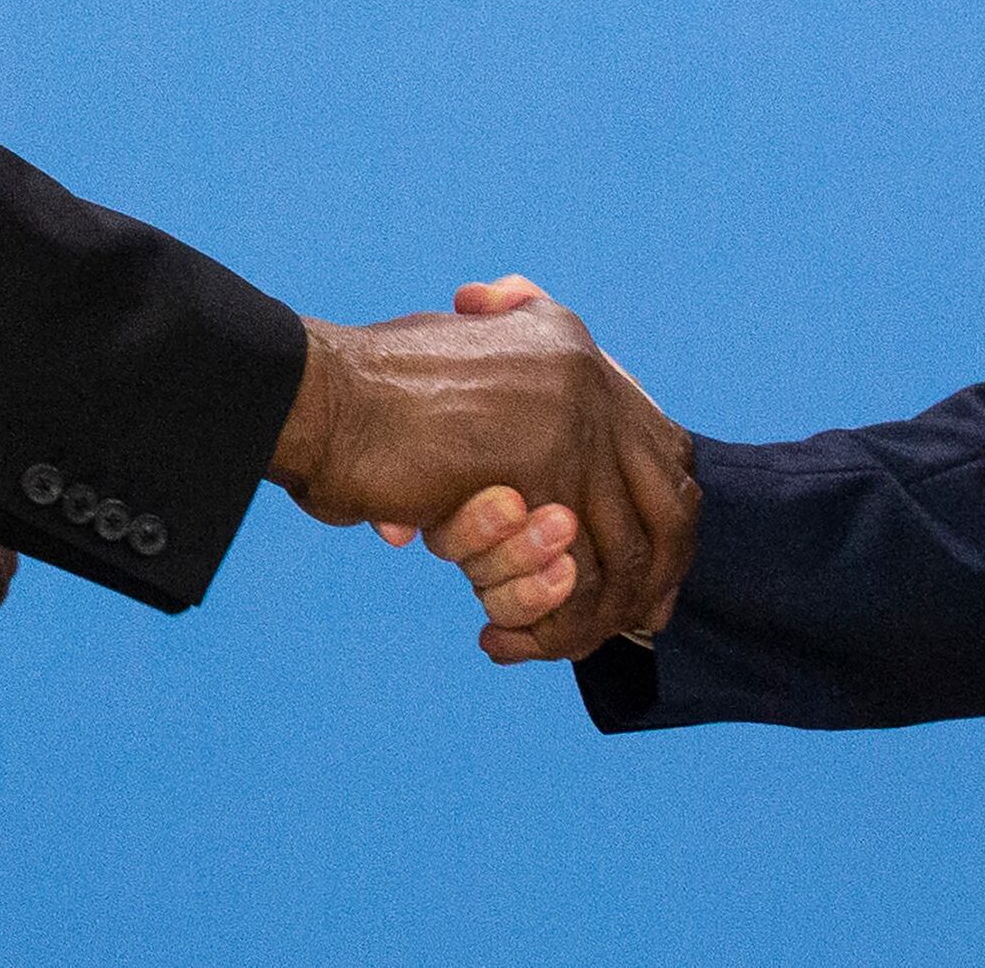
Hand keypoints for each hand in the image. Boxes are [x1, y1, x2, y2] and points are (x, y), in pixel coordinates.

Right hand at [277, 274, 693, 661]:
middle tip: (630, 629)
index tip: (649, 583)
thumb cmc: (363, 398)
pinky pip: (574, 579)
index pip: (663, 448)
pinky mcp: (538, 474)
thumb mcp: (454, 373)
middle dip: (651, 585)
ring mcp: (569, 424)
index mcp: (569, 346)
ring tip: (527, 639)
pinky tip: (493, 638)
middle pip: (667, 510)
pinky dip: (542, 625)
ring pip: (619, 557)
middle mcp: (584, 379)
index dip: (664, 523)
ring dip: (579, 617)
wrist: (317, 400)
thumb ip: (507, 404)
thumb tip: (543, 501)